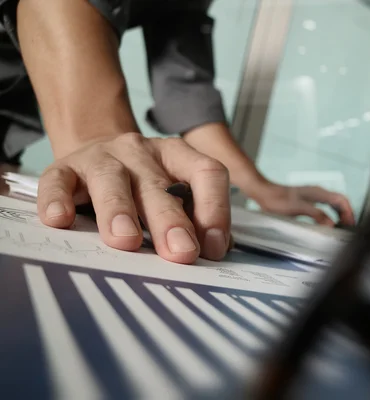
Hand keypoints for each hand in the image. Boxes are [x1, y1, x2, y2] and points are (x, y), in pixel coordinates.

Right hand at [36, 133, 230, 263]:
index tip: (215, 247)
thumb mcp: (175, 194)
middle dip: (171, 220)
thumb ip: (197, 219)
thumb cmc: (142, 186)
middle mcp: (142, 152)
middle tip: (181, 253)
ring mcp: (102, 156)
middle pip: (159, 184)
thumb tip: (216, 249)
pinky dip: (58, 199)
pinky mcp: (65, 167)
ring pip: (112, 179)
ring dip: (120, 210)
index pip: (207, 173)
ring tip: (127, 240)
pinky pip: (58, 180)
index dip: (215, 209)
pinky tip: (61, 220)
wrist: (96, 154)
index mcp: (178, 156)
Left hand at [252, 182, 354, 226]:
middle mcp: (318, 192)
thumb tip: (332, 224)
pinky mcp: (307, 200)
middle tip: (348, 228)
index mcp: (318, 192)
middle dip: (347, 214)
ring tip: (341, 227)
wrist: (264, 192)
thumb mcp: (298, 208)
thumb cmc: (278, 200)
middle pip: (340, 201)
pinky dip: (331, 215)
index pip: (342, 200)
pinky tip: (327, 223)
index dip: (349, 213)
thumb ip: (316, 215)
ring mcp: (313, 195)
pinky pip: (325, 206)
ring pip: (333, 204)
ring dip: (339, 214)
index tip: (351, 225)